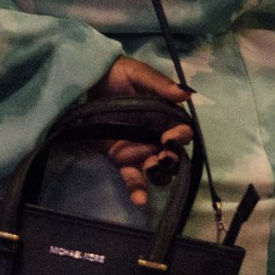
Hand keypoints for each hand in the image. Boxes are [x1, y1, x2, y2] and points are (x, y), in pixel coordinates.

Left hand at [88, 56, 192, 206]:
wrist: (88, 79)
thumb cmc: (118, 73)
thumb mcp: (138, 74)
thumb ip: (160, 85)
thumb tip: (186, 93)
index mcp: (166, 116)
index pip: (182, 131)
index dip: (181, 136)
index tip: (170, 137)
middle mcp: (157, 136)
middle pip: (173, 155)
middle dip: (172, 160)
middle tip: (162, 157)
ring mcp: (139, 149)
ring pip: (157, 170)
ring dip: (159, 175)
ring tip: (150, 169)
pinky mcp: (121, 159)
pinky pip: (133, 178)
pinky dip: (138, 190)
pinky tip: (140, 201)